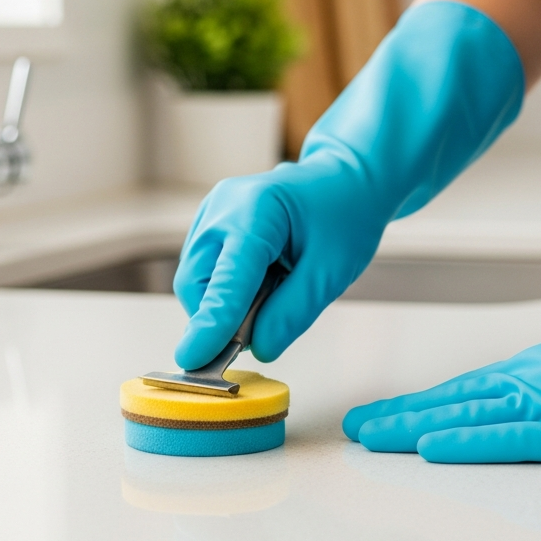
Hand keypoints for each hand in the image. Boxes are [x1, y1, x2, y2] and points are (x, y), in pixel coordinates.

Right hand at [173, 1, 524, 370]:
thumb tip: (257, 349)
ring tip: (279, 287)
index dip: (211, 324)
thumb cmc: (345, 216)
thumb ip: (292, 313)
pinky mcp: (210, 225)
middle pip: (199, 285)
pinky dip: (230, 291)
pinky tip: (267, 278)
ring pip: (198, 284)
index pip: (227, 280)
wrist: (347, 180)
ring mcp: (212, 213)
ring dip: (228, 305)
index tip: (192, 360)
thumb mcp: (331, 272)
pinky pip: (207, 274)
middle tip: (269, 325)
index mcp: (256, 211)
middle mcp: (223, 208)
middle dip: (223, 318)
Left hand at [342, 326, 540, 462]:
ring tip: (373, 437)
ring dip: (415, 426)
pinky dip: (469, 441)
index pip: (471, 387)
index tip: (391, 411)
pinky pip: (511, 437)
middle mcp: (539, 377)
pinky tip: (434, 446)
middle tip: (358, 425)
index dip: (426, 401)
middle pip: (456, 398)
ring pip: (469, 414)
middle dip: (402, 413)